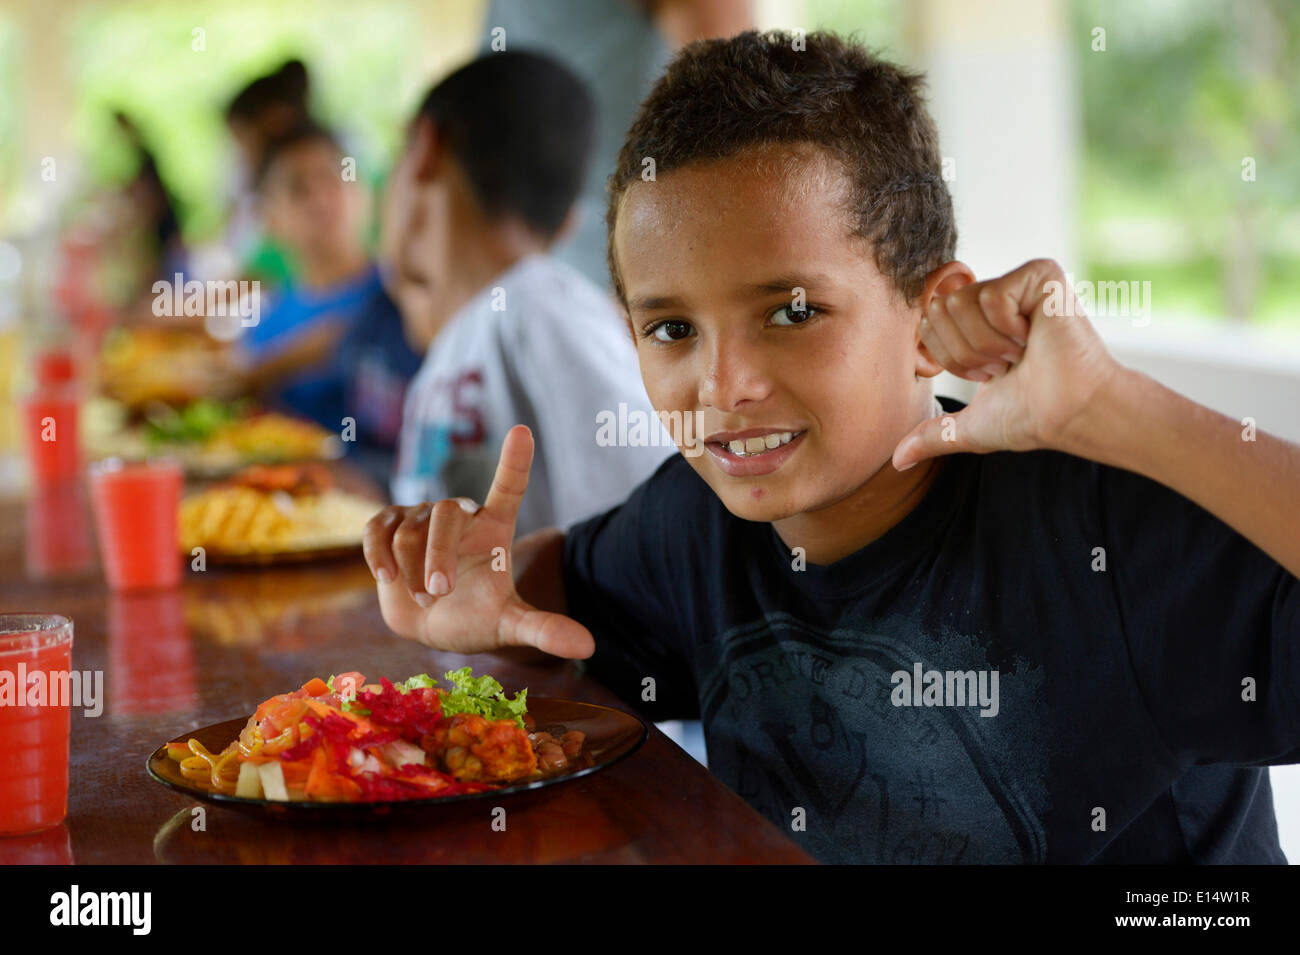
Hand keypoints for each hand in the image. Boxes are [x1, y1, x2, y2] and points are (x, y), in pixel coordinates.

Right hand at [362, 425, 594, 658]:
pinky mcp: (389, 528)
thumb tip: (588, 648)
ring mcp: (422, 518)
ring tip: (425, 600)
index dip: (514, 460)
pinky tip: (386, 578)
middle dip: (438, 556)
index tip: (522, 432)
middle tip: (439, 593)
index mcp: (495, 527)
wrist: (433, 626)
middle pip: (446, 513)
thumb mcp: (510, 625)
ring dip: (412, 571)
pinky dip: (377, 553)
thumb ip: (544, 630)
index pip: (509, 486)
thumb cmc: (477, 617)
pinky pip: (377, 528)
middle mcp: (460, 515)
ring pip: (409, 530)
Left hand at [892, 259, 1123, 469]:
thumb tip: (896, 461)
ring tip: (1021, 352)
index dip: (952, 359)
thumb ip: (933, 435)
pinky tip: (1035, 338)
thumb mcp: (970, 426)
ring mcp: (1018, 282)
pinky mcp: (1041, 274)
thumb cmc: (1031, 416)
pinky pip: (991, 297)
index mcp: (978, 322)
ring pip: (960, 303)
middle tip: (1005, 363)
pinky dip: (1008, 330)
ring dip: (987, 343)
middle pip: (938, 309)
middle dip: (966, 352)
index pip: (928, 323)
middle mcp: (995, 297)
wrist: (1071, 412)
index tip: (991, 373)